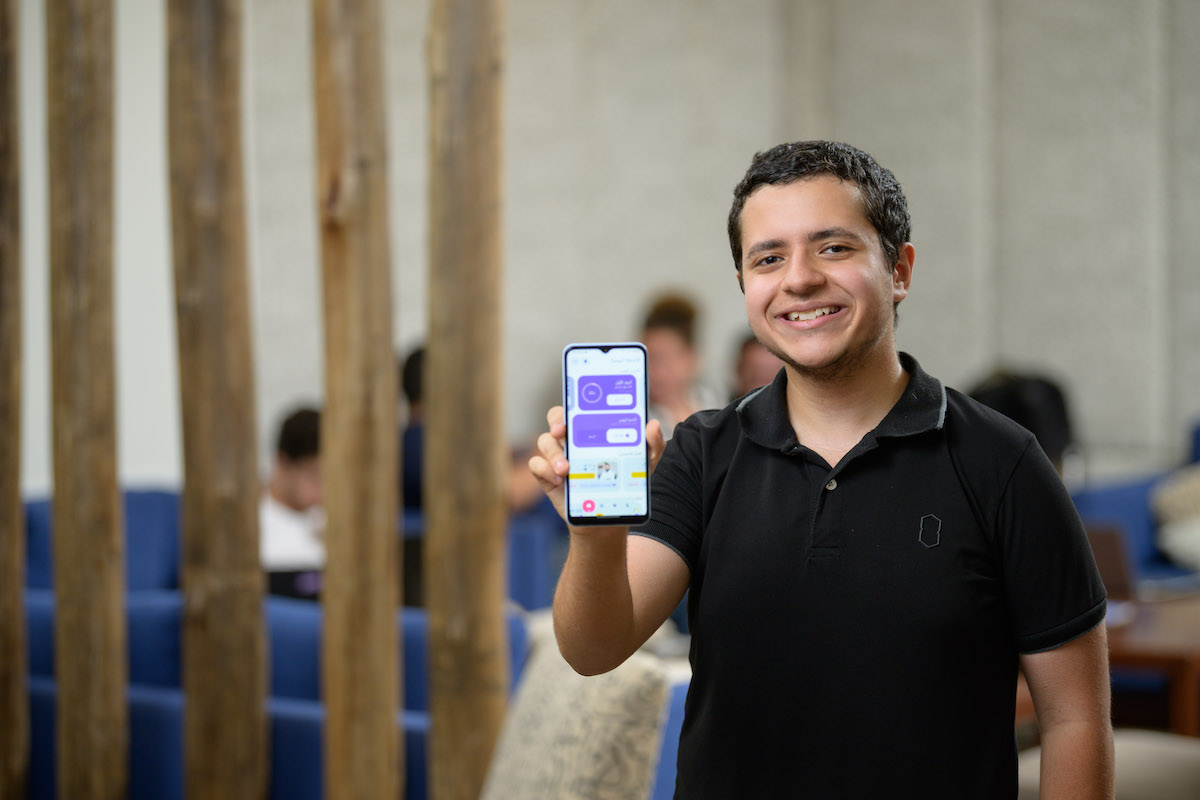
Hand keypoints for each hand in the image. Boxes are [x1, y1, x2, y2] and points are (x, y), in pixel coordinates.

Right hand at [528, 406, 664, 523]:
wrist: (608, 517)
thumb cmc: (624, 483)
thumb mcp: (644, 465)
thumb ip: (653, 445)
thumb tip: (652, 424)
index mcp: (591, 431)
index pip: (578, 408)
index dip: (573, 402)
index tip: (576, 407)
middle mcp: (571, 440)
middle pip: (555, 418)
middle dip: (556, 421)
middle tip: (562, 432)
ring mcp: (557, 457)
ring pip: (544, 442)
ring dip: (553, 452)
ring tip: (566, 468)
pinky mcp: (547, 476)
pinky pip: (537, 465)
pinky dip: (544, 469)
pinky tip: (559, 480)